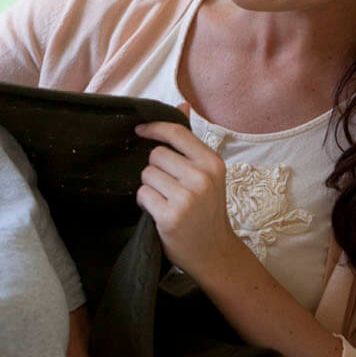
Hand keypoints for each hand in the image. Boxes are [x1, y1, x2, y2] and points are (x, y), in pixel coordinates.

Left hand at [134, 116, 244, 283]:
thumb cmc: (207, 210)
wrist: (215, 252)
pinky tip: (160, 212)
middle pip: (156, 155)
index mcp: (212, 162)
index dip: (154, 128)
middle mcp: (202, 177)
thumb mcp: (208, 173)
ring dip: (150, 187)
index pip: (176, 132)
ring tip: (166, 200)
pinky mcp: (170, 216)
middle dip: (155, 168)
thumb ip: (192, 141)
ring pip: (147, 175)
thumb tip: (183, 104)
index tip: (140, 131)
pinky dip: (146, 203)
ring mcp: (187, 198)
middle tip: (167, 186)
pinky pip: (143, 194)